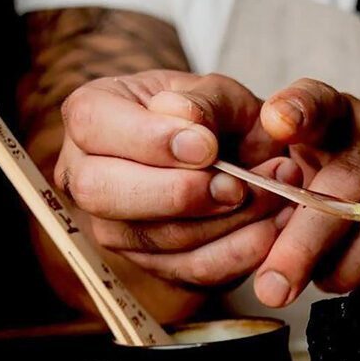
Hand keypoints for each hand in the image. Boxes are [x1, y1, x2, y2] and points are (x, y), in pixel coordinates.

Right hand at [56, 70, 294, 288]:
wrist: (239, 154)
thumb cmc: (216, 115)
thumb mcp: (219, 91)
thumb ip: (205, 101)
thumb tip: (185, 120)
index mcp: (92, 116)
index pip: (93, 126)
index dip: (149, 140)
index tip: (207, 146)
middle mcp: (88, 175)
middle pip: (103, 194)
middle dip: (177, 193)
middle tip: (235, 184)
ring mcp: (115, 227)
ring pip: (153, 238)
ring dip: (224, 222)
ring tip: (271, 194)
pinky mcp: (154, 264)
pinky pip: (193, 269)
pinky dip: (241, 251)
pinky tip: (271, 226)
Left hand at [250, 79, 359, 306]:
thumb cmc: (344, 185)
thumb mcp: (305, 172)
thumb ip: (277, 196)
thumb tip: (260, 258)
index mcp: (341, 114)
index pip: (318, 102)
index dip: (298, 110)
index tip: (277, 122)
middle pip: (348, 187)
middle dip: (305, 245)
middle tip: (274, 288)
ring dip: (350, 270)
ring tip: (328, 284)